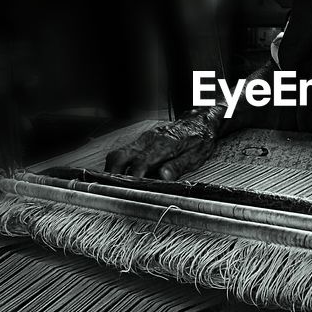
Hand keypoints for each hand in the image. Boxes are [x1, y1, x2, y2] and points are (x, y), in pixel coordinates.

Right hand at [103, 108, 221, 179]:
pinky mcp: (142, 141)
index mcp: (163, 145)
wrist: (199, 121)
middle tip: (113, 190)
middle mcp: (149, 140)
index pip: (141, 162)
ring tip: (116, 187)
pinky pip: (124, 152)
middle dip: (112, 174)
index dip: (133, 177)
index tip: (129, 190)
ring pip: (118, 153)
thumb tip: (163, 177)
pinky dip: (120, 166)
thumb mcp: (195, 157)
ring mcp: (143, 139)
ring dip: (114, 171)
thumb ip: (177, 167)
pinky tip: (124, 177)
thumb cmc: (199, 139)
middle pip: (119, 155)